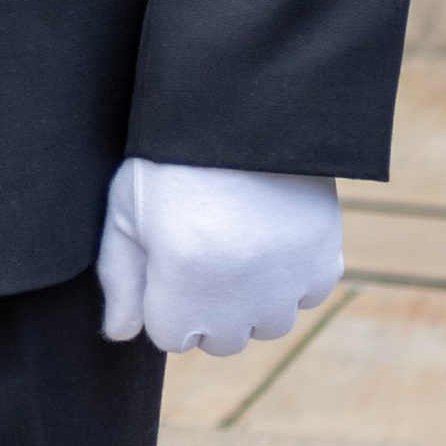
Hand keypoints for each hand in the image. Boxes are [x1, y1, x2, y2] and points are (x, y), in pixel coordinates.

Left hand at [97, 158, 341, 358]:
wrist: (242, 106)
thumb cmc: (171, 156)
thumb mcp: (125, 209)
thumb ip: (120, 277)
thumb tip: (120, 334)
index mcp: (180, 278)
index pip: (172, 337)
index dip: (165, 302)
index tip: (168, 266)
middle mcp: (236, 291)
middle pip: (222, 340)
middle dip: (208, 309)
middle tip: (206, 254)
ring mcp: (285, 279)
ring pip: (269, 324)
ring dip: (254, 300)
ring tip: (241, 245)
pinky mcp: (325, 258)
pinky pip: (309, 295)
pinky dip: (295, 277)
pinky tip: (275, 238)